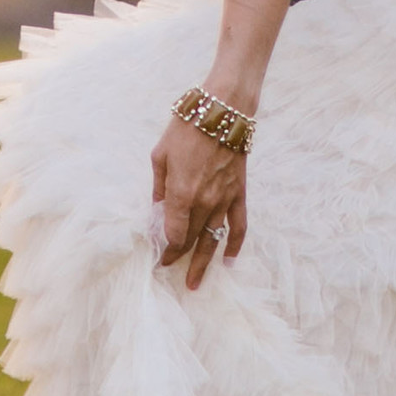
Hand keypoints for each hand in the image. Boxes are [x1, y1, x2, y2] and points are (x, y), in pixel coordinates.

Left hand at [151, 111, 246, 290]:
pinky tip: (229, 261)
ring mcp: (224, 201)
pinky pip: (239, 227)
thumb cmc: (185, 130)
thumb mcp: (160, 156)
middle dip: (178, 257)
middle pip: (190, 240)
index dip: (163, 250)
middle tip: (168, 270)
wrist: (221, 112)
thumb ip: (158, 188)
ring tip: (195, 284)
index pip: (172, 235)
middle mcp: (204, 203)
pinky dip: (235, 246)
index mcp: (181, 194)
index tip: (157, 257)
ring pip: (213, 241)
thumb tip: (156, 212)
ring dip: (203, 264)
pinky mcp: (239, 195)